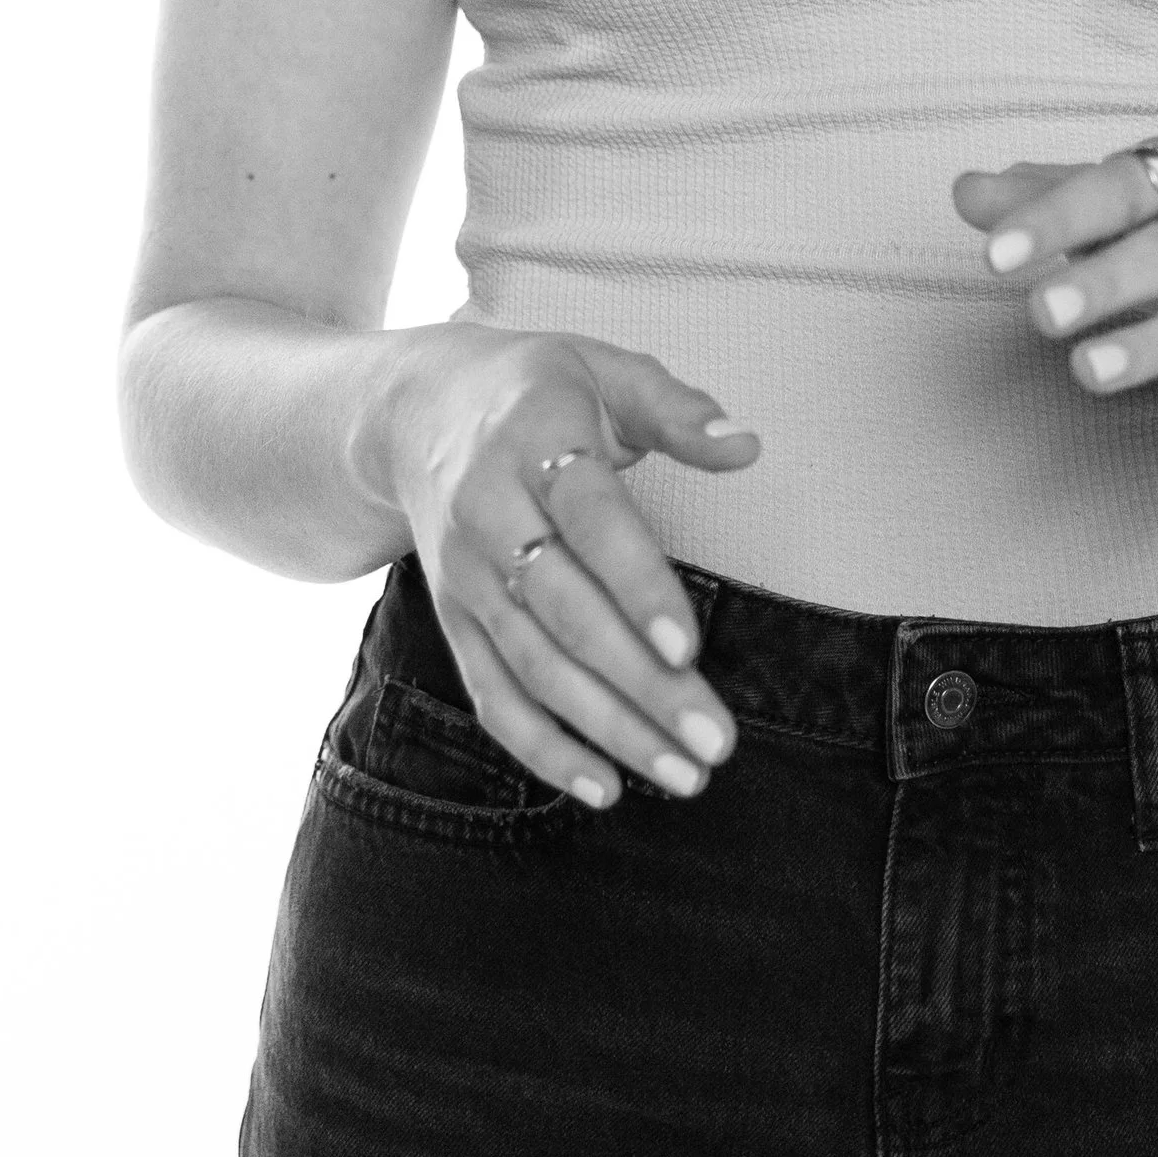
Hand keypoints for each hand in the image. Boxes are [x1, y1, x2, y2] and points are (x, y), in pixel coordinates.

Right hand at [373, 326, 759, 805]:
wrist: (412, 411)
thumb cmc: (537, 389)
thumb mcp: (604, 368)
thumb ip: (675, 409)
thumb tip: (745, 446)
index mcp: (535, 442)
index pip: (592, 524)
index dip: (639, 588)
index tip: (691, 650)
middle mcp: (490, 514)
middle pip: (567, 613)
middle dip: (642, 685)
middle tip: (715, 742)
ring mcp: (466, 576)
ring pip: (535, 666)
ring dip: (608, 729)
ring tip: (682, 776)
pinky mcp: (455, 619)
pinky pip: (494, 694)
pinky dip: (543, 748)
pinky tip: (604, 787)